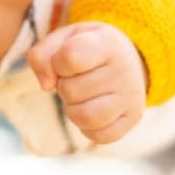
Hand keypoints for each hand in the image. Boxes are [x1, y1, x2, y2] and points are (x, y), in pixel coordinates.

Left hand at [26, 22, 147, 144]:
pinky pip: (99, 136)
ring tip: (80, 96)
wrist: (128, 57)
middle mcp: (124, 69)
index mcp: (107, 43)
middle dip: (64, 87)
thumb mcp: (64, 38)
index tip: (65, 61)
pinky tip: (92, 110)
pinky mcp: (133, 118)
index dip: (57, 63)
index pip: (69, 57)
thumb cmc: (88, 48)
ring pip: (85, 117)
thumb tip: (46, 86)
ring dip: (72, 110)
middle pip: (71, 91)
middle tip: (75, 79)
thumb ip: (41, 55)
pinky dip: (87, 128)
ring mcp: (131, 96)